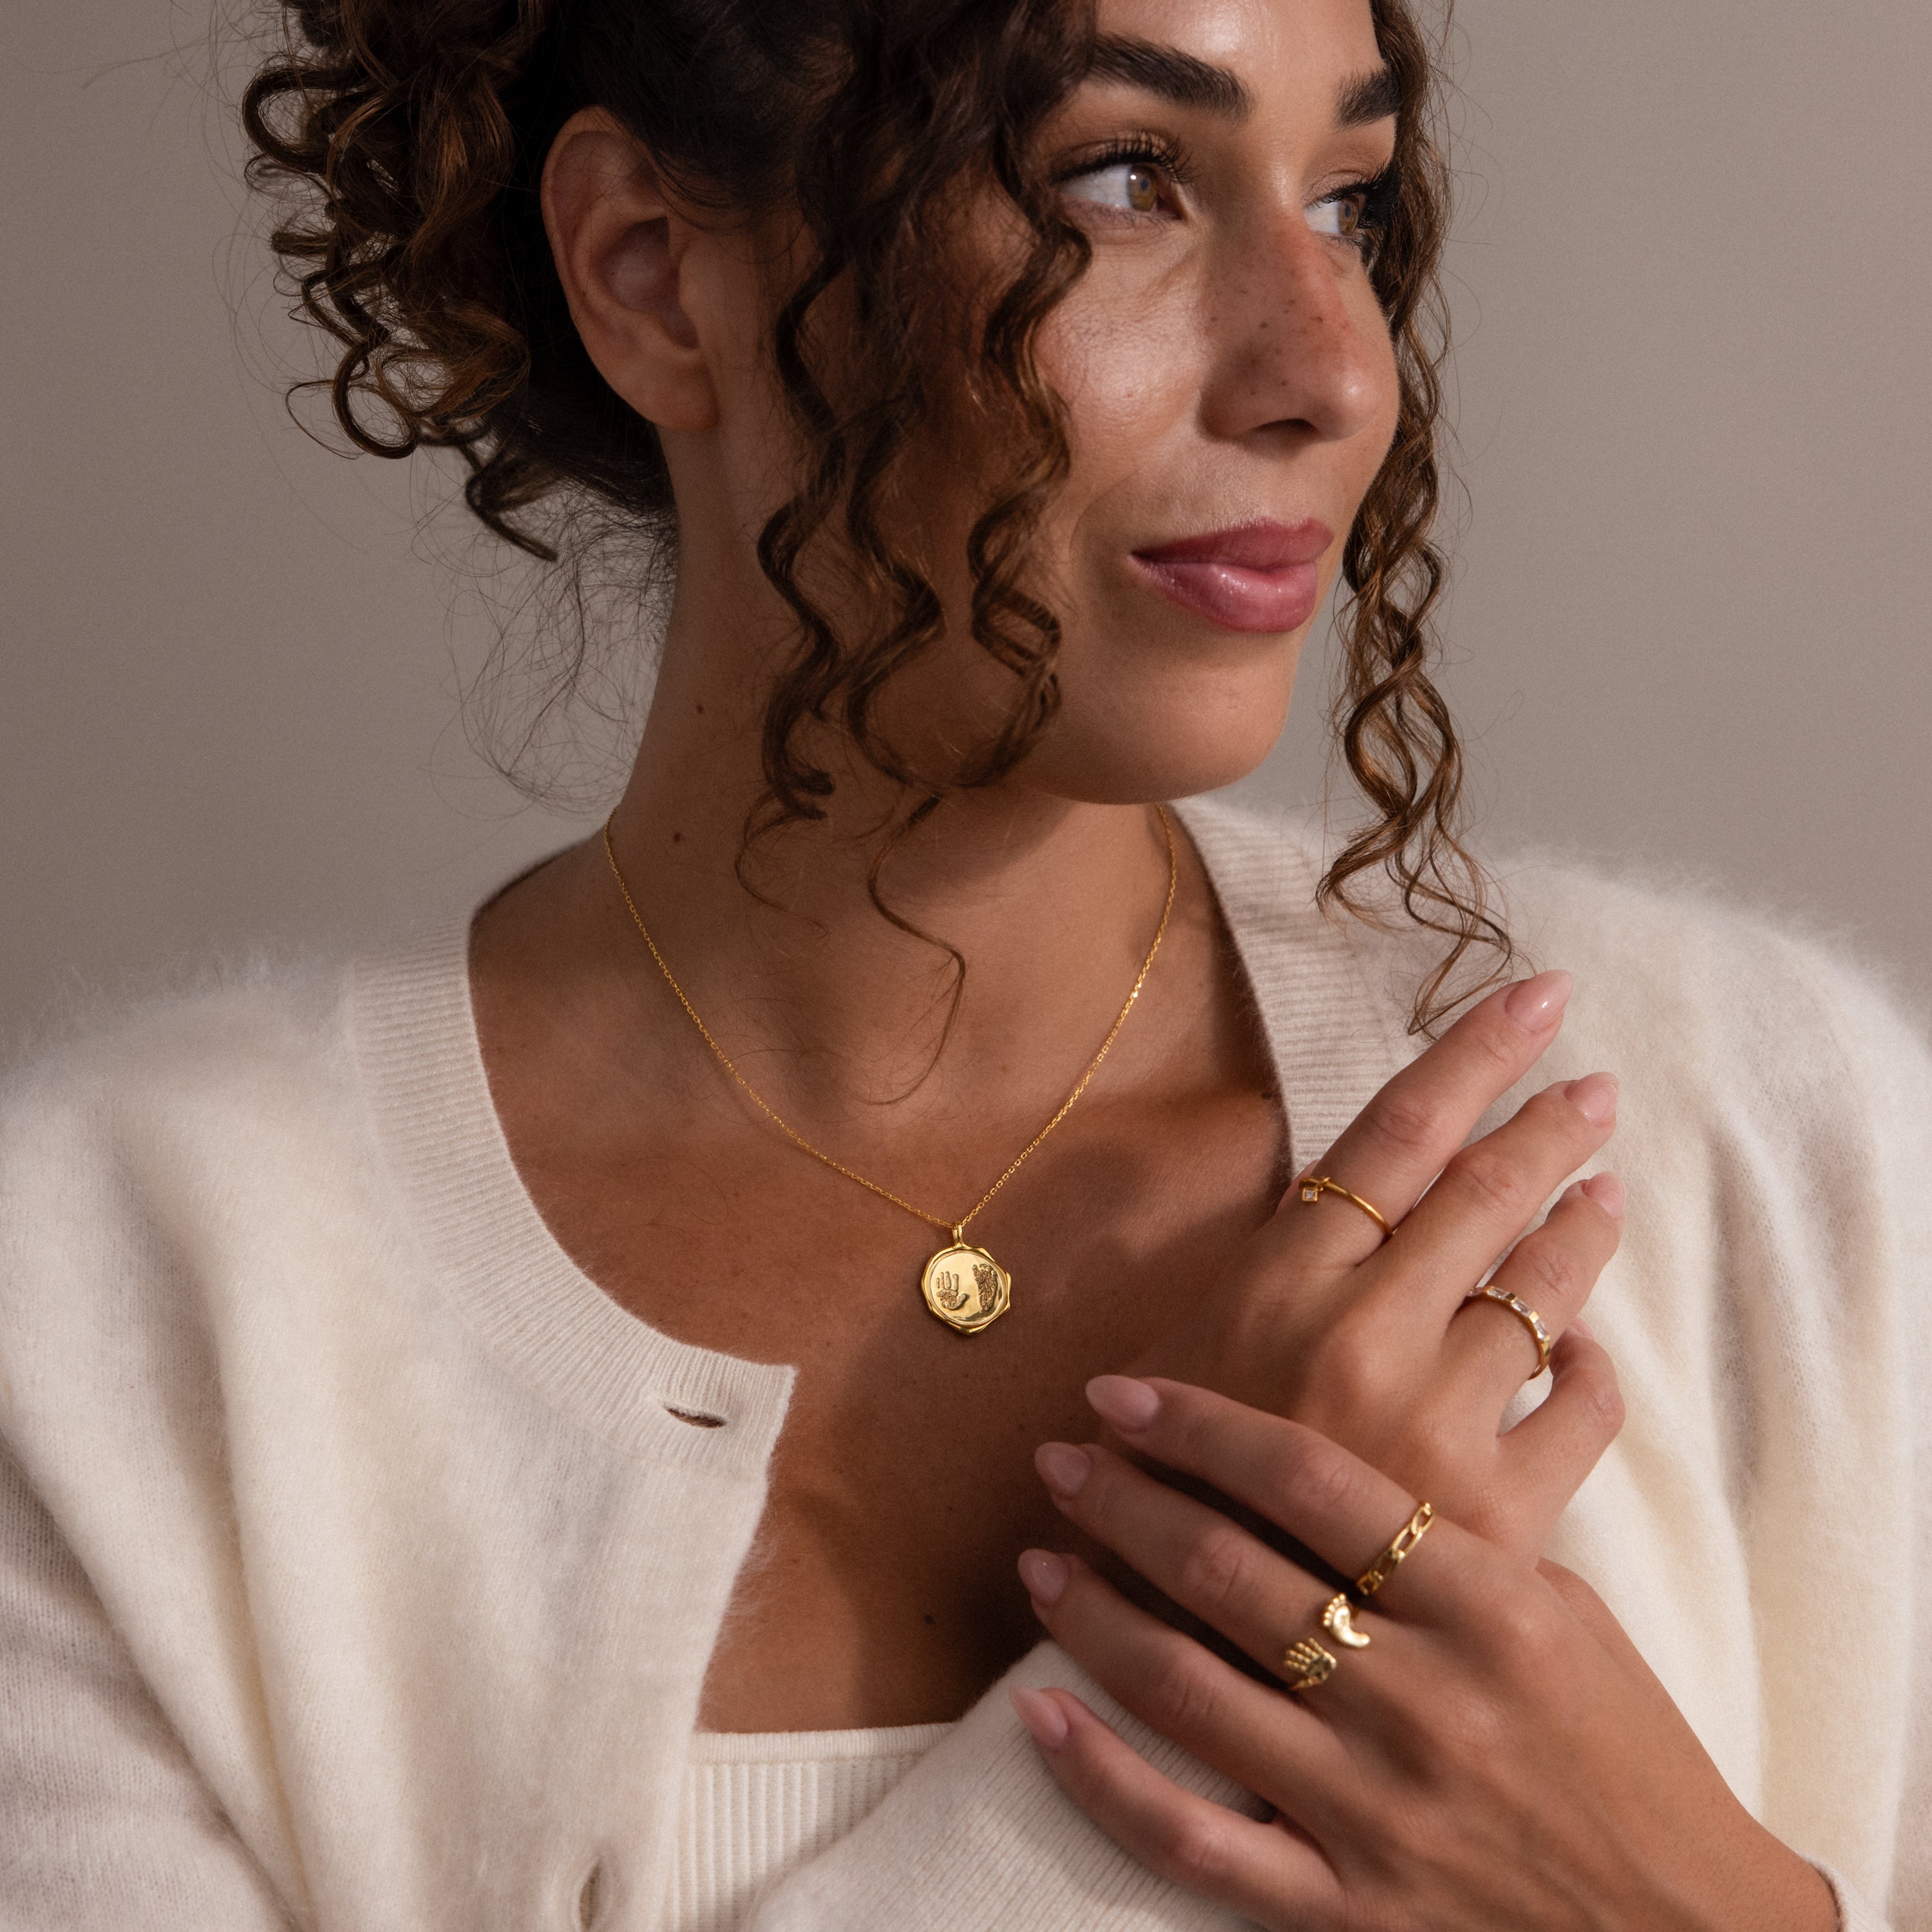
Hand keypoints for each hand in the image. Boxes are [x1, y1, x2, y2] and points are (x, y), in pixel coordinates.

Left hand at [1013, 1379, 1837, 1931]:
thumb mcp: (1570, 1614)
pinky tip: (1040, 1716)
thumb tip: (1345, 1448)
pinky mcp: (1346, 1906)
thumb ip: (1461, 1537)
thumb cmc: (1631, 1754)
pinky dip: (1103, 1777)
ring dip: (1095, 1614)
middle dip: (1125, 1502)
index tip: (1124, 1392)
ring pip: (1190, 1690)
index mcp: (1486, 1606)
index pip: (1309, 1482)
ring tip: (1037, 1562)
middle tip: (1059, 1463)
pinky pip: (1192, 1841)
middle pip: (1230, 1570)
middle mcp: (1422, 1699)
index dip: (1200, 1425)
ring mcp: (1376, 1808)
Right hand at [1140, 970, 1625, 1558]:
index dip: (1472, 1055)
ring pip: (1541, 1294)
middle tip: (1593, 1091)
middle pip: (1483, 1196)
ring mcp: (1434, 1422)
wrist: (1186, 1659)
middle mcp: (1362, 1335)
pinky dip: (1594, 1374)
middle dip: (1548, 1129)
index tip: (1536, 997)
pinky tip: (1585, 1353)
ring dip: (1580, 1232)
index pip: (1394, 1134)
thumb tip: (1313, 1196)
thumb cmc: (1162, 1496)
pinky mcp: (1493, 1517)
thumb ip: (1248, 1279)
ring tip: (1602, 1195)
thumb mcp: (1172, 1358)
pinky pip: (1579, 1414)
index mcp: (1277, 1285)